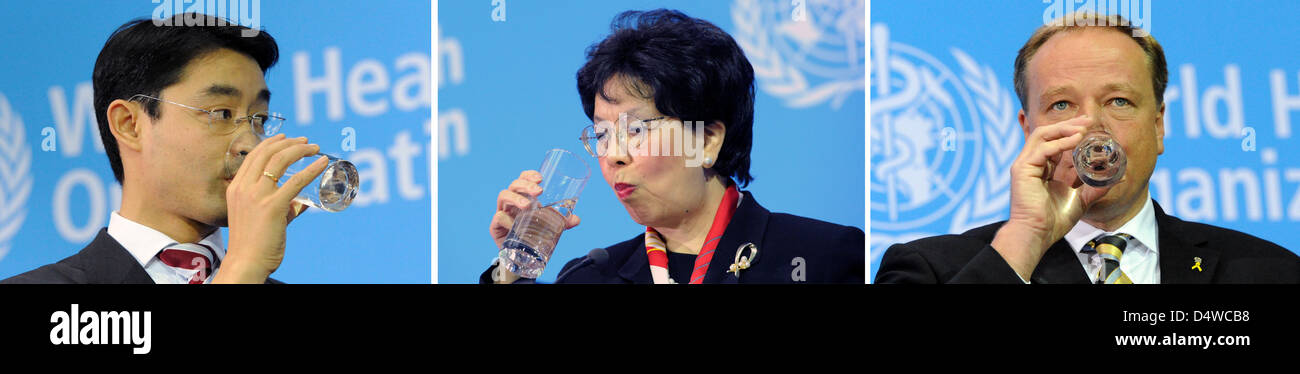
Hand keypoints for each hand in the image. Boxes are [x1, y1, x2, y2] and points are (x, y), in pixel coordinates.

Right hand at [215, 134, 328, 283]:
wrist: (245, 262)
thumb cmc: (252, 244)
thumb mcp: (257, 217)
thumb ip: (280, 207)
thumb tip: (301, 203)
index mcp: (236, 188)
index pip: (254, 156)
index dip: (271, 143)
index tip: (286, 138)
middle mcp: (243, 188)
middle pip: (267, 153)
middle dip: (289, 143)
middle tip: (306, 141)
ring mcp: (257, 196)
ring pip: (280, 161)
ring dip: (300, 150)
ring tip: (314, 148)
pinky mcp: (273, 206)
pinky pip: (296, 181)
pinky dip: (312, 168)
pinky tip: (322, 163)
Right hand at [487, 170, 580, 282]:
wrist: (518, 255)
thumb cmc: (531, 233)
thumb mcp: (548, 226)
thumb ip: (562, 222)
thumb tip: (576, 219)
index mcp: (523, 197)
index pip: (523, 179)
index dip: (529, 175)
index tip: (540, 178)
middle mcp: (511, 202)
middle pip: (514, 185)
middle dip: (525, 185)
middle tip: (538, 191)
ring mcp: (502, 212)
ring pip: (503, 195)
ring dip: (515, 198)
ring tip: (526, 206)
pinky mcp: (495, 226)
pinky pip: (498, 218)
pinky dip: (506, 219)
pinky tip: (514, 224)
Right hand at [992, 115, 1112, 279]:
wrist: (1038, 234)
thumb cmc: (1054, 220)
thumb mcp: (1082, 199)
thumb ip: (1097, 187)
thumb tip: (1119, 177)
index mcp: (1044, 168)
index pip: (1056, 141)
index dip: (1072, 131)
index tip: (1090, 125)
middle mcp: (1033, 163)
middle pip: (1047, 133)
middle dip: (1068, 124)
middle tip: (1088, 120)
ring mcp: (1025, 165)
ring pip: (1042, 135)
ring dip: (1063, 129)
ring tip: (1082, 128)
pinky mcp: (1022, 170)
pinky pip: (1041, 149)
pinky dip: (1059, 143)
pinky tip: (1075, 141)